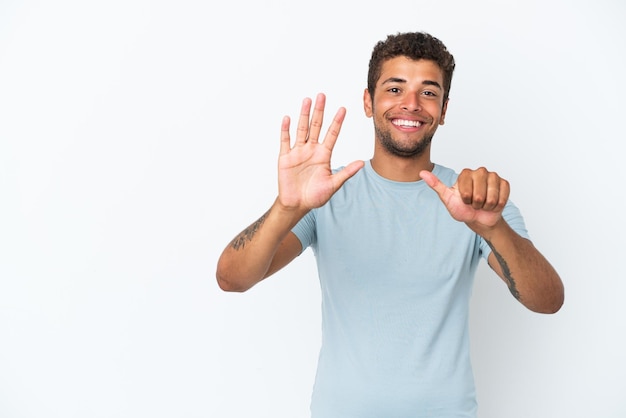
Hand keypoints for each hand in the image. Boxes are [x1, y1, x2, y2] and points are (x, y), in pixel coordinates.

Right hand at [278, 93, 363, 210]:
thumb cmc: (315, 196)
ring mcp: (298, 152)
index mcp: (323, 155)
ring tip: (307, 100)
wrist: (297, 204)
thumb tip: (362, 163)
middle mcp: (311, 150)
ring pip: (302, 129)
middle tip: (322, 95)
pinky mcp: (286, 157)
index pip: (332, 134)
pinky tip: (288, 118)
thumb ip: (346, 173)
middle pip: (316, 126)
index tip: (343, 109)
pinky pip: (285, 141)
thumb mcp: (333, 184)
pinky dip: (286, 130)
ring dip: (304, 115)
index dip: (337, 122)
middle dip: (320, 111)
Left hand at [420, 167, 509, 230]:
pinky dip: (497, 205)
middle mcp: (480, 171)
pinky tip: (493, 204)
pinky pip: (502, 197)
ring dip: (487, 205)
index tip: (464, 200)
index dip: (465, 200)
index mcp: (465, 173)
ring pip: (492, 196)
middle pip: (480, 194)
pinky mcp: (505, 183)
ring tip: (483, 204)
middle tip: (474, 203)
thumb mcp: (447, 198)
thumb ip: (436, 185)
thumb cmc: (462, 208)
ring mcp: (493, 176)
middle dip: (476, 204)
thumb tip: (421, 173)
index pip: (466, 190)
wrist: (479, 218)